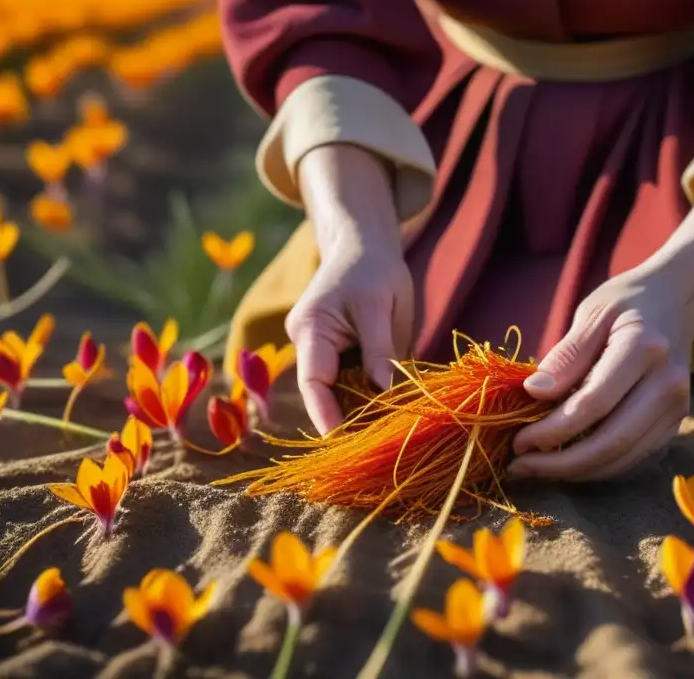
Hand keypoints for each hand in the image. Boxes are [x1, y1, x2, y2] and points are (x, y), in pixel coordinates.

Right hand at [286, 144, 411, 434]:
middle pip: (323, 392)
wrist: (364, 245)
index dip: (326, 415)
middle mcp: (306, 341)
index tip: (343, 444)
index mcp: (311, 327)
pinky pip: (346, 380)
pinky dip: (364, 395)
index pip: (314, 381)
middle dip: (346, 419)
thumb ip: (381, 349)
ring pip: (336, 389)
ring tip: (386, 435)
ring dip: (358, 410)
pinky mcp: (333, 352)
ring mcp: (317, 348)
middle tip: (377, 447)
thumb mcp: (383, 307)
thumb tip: (384, 392)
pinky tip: (386, 413)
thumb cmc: (374, 269)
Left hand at [509, 179, 693, 480]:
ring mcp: (677, 408)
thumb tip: (534, 393)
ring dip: (576, 472)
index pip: (593, 404)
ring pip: (623, 459)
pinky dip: (598, 468)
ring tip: (537, 468)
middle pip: (611, 442)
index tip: (517, 440)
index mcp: (644, 349)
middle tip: (520, 466)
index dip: (552, 430)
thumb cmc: (627, 303)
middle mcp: (667, 384)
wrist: (677, 301)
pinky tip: (568, 463)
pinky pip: (634, 459)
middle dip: (561, 463)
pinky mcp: (676, 423)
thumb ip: (566, 355)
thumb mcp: (591, 313)